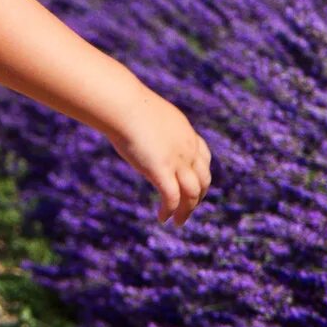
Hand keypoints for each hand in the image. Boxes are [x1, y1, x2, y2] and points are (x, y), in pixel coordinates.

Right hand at [104, 86, 210, 226]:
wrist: (123, 105)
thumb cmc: (125, 105)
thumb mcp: (144, 114)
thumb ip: (146, 125)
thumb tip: (133, 126)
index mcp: (185, 133)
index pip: (203, 158)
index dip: (200, 175)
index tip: (193, 186)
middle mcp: (187, 148)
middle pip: (203, 179)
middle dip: (197, 197)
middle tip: (186, 210)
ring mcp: (177, 160)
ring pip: (192, 193)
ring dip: (186, 210)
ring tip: (177, 221)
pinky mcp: (161, 170)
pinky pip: (172, 197)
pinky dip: (170, 211)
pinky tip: (163, 218)